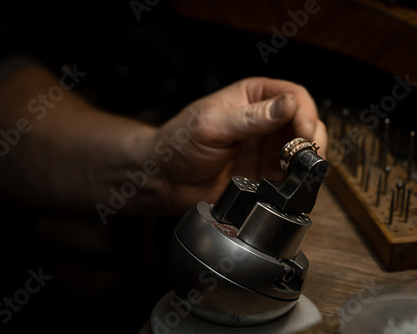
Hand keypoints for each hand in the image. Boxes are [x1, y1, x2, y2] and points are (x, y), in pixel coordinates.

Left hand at [151, 77, 327, 212]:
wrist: (166, 179)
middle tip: (303, 156)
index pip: (293, 96)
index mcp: (253, 97)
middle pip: (306, 123)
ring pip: (303, 151)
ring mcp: (267, 149)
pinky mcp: (266, 175)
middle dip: (311, 139)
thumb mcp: (211, 125)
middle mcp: (265, 121)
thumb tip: (288, 105)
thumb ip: (250, 118)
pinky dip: (296, 181)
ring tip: (295, 172)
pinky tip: (287, 185)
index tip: (304, 133)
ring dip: (306, 162)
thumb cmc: (180, 143)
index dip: (305, 113)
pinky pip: (292, 177)